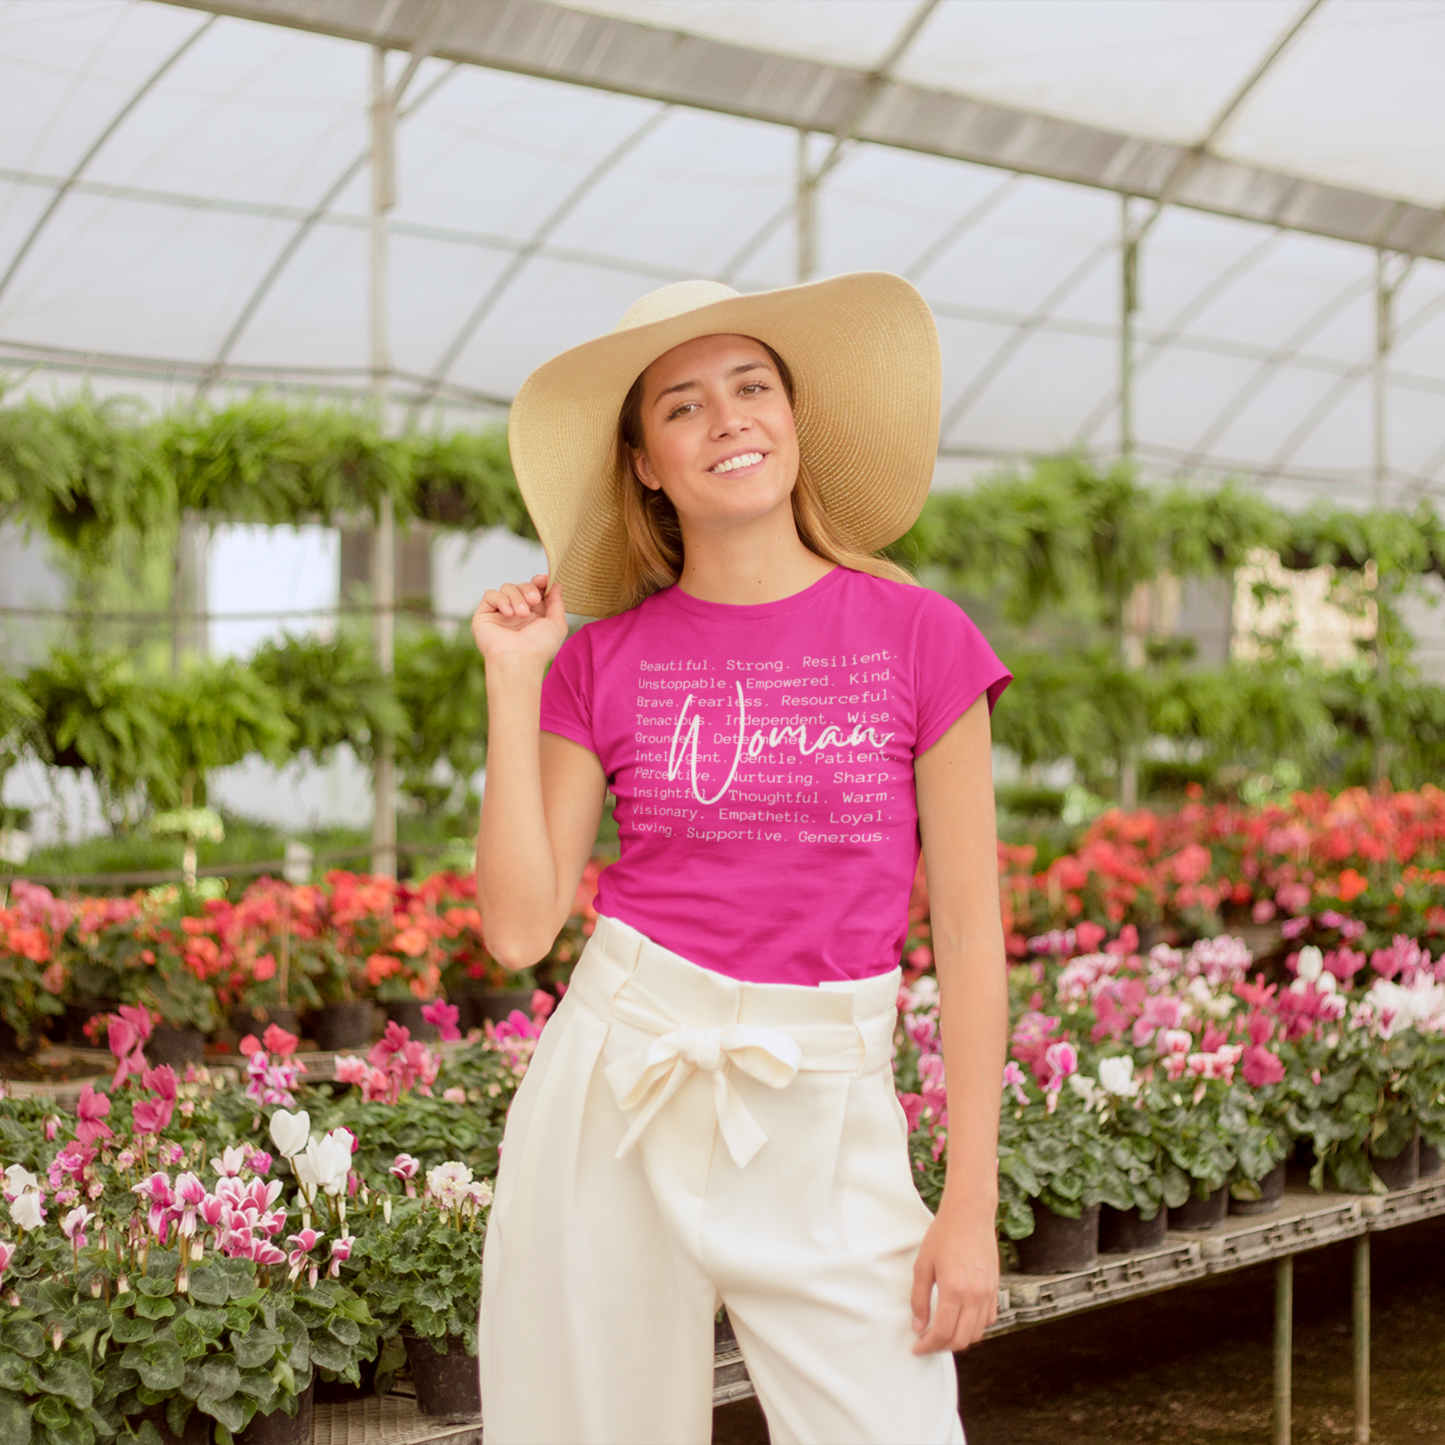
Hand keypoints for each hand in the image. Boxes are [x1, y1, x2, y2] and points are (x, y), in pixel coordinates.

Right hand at [471, 574, 567, 665]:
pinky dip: (501, 600)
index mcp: (534, 614)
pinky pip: (491, 594)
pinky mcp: (484, 614)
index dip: (539, 582)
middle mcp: (517, 612)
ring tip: (521, 614)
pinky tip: (508, 614)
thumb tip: (556, 585)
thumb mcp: (557, 623)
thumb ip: (557, 603)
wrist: (519, 660)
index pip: (535, 589)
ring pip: (507, 588)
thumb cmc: (539, 647)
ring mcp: (500, 613)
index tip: (544, 580)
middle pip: (521, 585)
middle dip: (529, 589)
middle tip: (534, 601)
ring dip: (516, 597)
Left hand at [910, 1202, 999, 1353]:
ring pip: (977, 1333)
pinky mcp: (995, 1287)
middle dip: (942, 1347)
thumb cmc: (943, 1235)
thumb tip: (919, 1326)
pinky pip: (989, 1319)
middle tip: (927, 1343)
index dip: (928, 1346)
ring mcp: (988, 1293)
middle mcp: (974, 1295)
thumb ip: (919, 1299)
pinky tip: (962, 1320)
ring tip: (943, 1333)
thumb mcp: (923, 1265)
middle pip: (961, 1339)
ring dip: (959, 1339)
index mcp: (954, 1290)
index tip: (917, 1348)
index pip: (942, 1333)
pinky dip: (975, 1327)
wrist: (970, 1214)